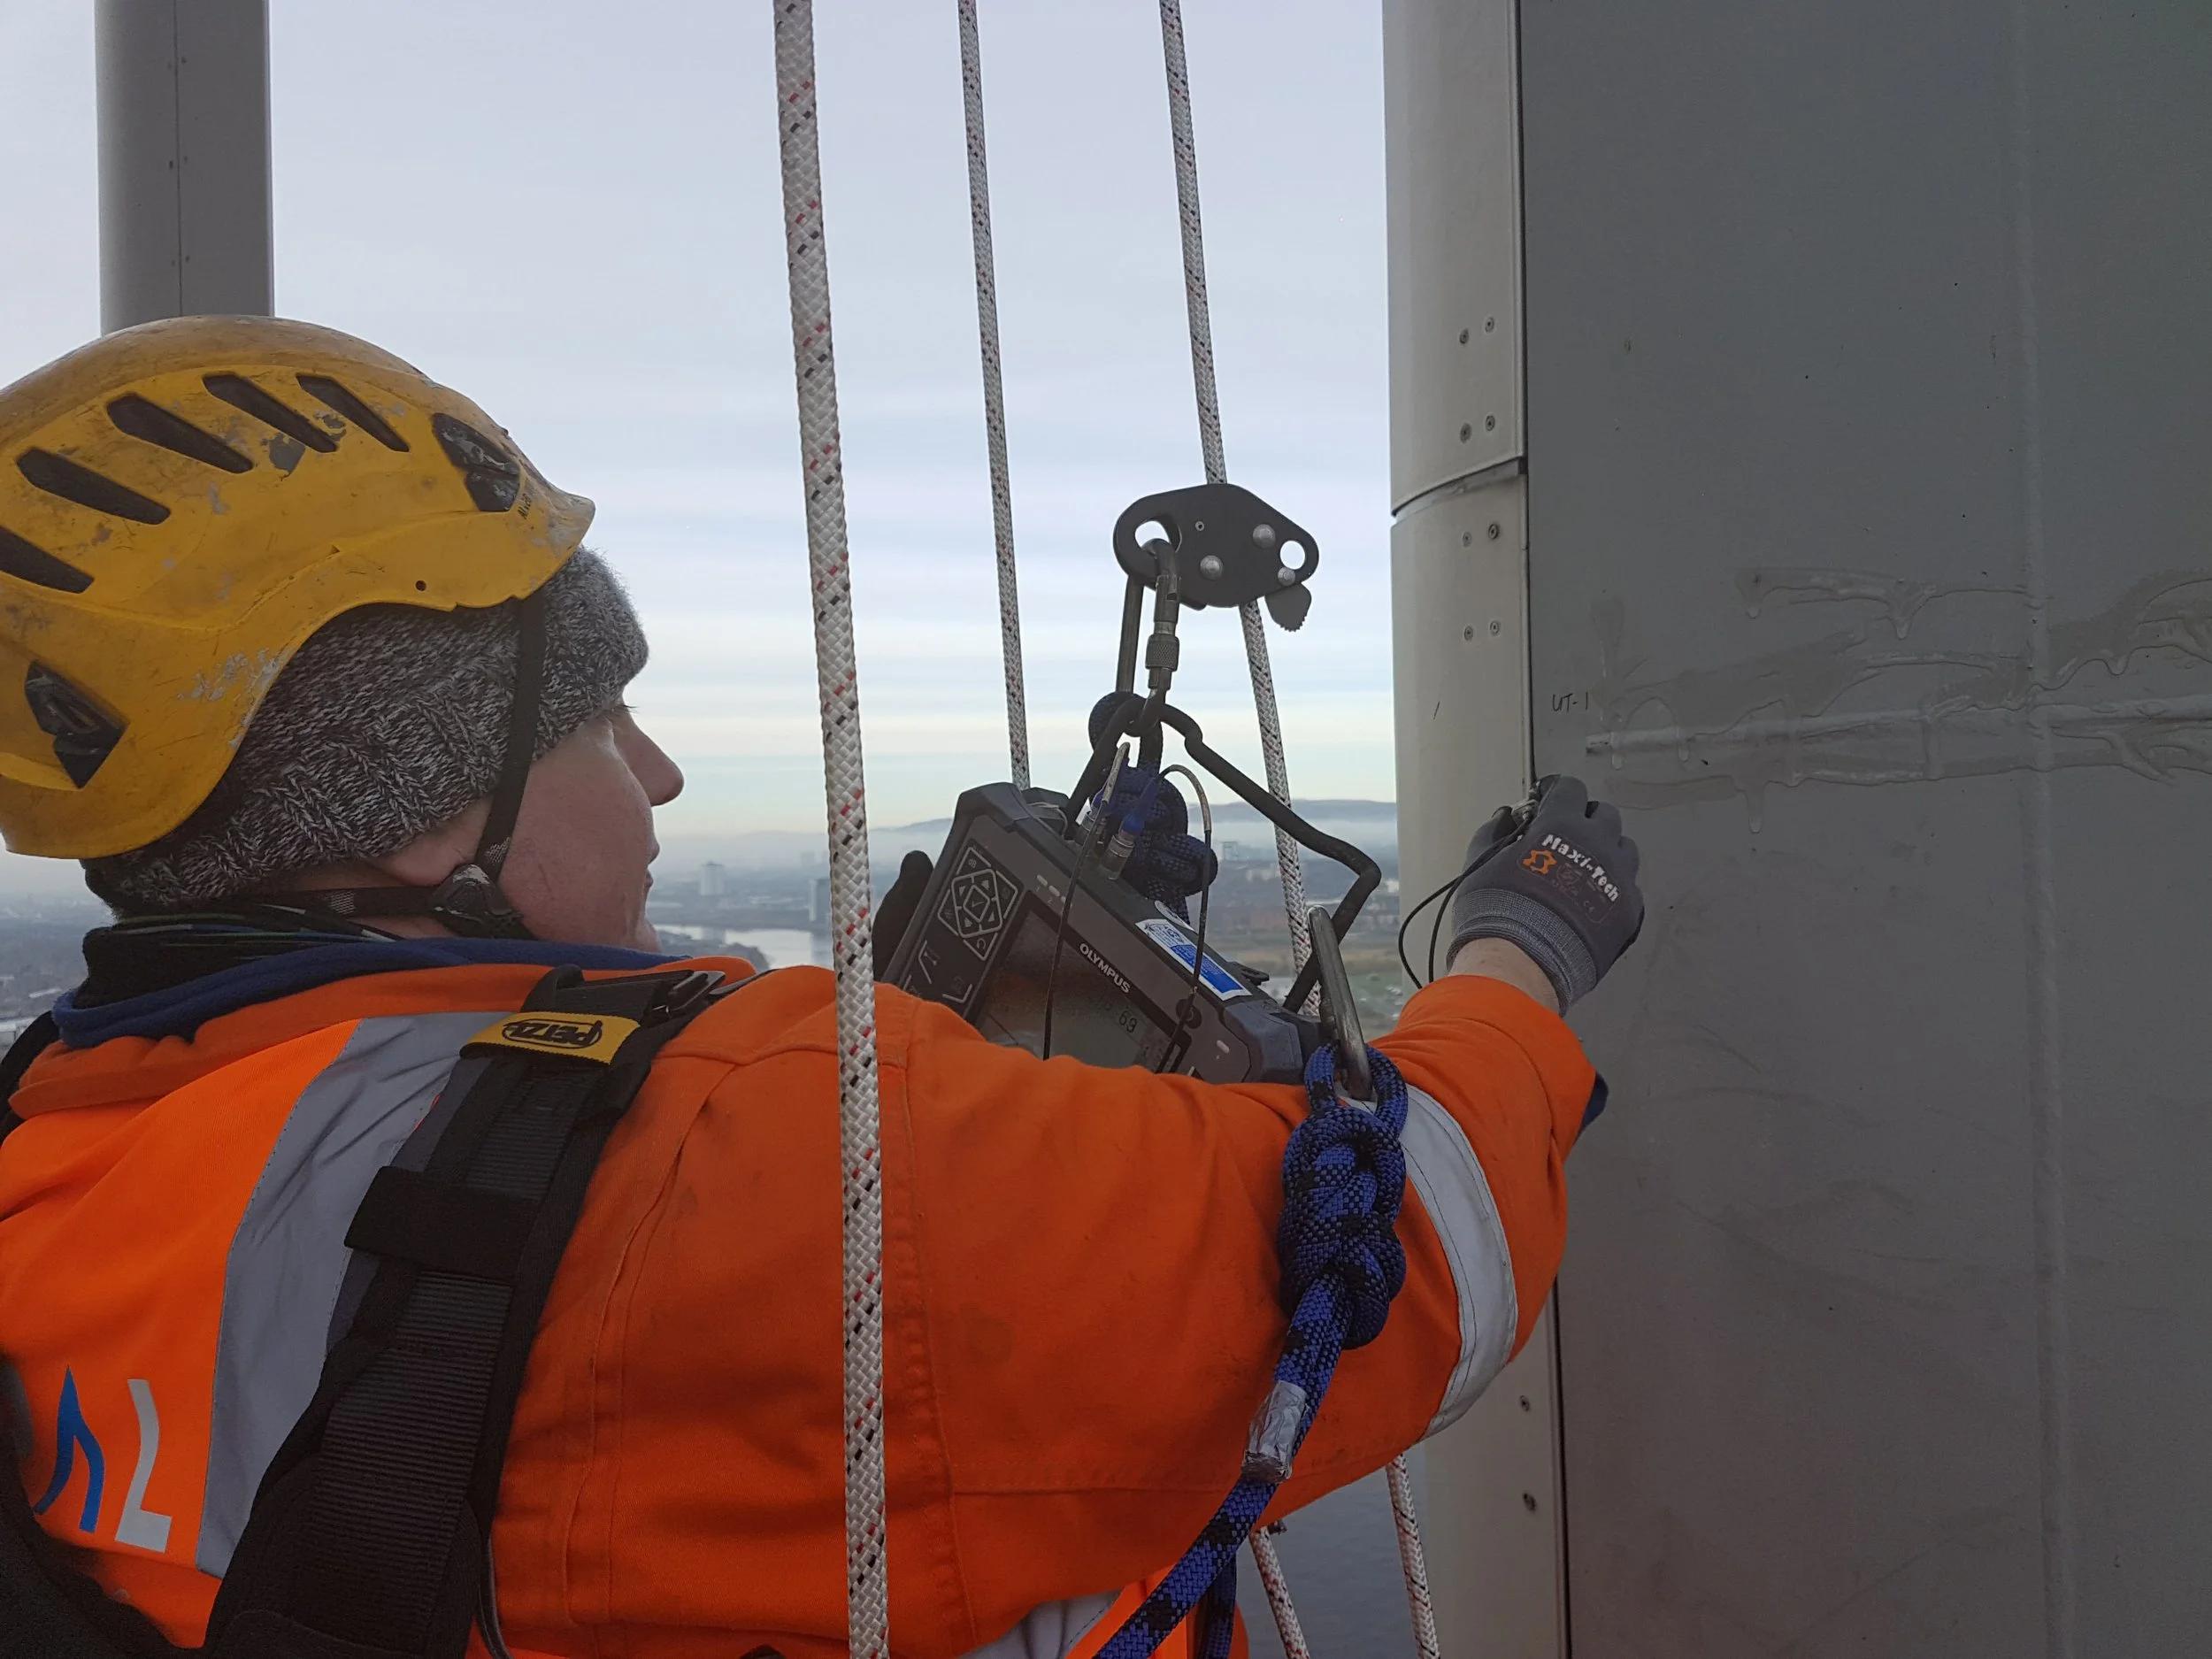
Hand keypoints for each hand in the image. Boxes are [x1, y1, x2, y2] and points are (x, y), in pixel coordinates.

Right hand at [1445, 775, 1641, 1009]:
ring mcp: (1619, 878)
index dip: (1556, 791)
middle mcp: (1599, 845)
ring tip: (1584, 868)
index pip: (1570, 789)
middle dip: (1585, 819)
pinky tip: (1593, 901)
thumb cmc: (1499, 912)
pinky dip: (1613, 888)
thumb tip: (1504, 817)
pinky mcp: (1629, 911)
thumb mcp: (1482, 864)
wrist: (1523, 964)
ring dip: (1607, 850)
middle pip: (1605, 815)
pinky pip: (1629, 888)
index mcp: (1563, 825)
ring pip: (1625, 849)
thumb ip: (1494, 833)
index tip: (1546, 799)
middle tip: (1566, 834)